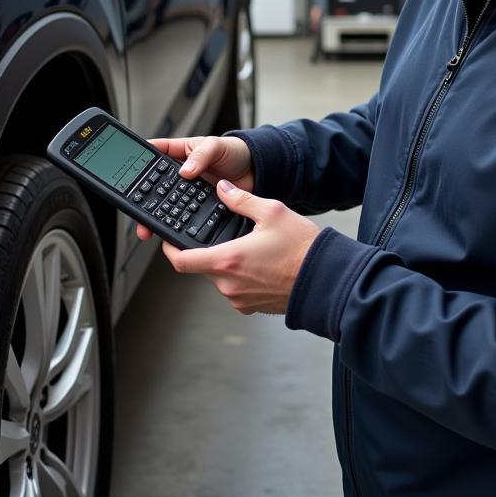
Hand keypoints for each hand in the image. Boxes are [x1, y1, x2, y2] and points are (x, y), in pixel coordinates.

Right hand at [135, 135, 252, 242]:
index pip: (152, 155)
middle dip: (141, 199)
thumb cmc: (235, 152)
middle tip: (135, 210)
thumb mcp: (216, 146)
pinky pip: (183, 215)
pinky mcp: (198, 206)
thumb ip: (201, 155)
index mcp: (179, 153)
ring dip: (155, 215)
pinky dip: (175, 223)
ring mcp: (188, 191)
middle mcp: (180, 173)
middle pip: (153, 186)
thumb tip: (186, 171)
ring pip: (164, 204)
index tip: (125, 173)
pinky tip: (170, 230)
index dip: (137, 162)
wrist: (256, 171)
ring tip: (148, 227)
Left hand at [159, 179, 319, 314]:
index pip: (182, 260)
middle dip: (210, 250)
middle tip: (227, 235)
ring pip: (221, 278)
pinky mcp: (252, 307)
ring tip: (252, 248)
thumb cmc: (302, 249)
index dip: (169, 249)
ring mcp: (240, 299)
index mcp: (227, 260)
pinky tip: (261, 264)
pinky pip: (237, 289)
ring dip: (229, 263)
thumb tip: (222, 189)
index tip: (168, 240)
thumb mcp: (271, 212)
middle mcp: (228, 284)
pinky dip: (242, 276)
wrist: (326, 279)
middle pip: (203, 266)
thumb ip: (241, 199)